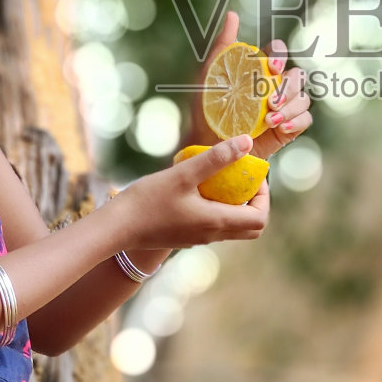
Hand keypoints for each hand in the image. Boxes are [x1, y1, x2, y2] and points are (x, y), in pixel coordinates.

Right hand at [110, 134, 269, 249]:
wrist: (116, 228)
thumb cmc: (148, 200)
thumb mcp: (184, 173)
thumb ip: (216, 158)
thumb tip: (247, 142)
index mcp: (216, 222)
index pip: (260, 219)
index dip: (264, 196)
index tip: (252, 174)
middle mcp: (212, 235)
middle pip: (251, 227)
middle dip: (255, 203)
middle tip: (242, 178)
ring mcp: (199, 238)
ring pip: (233, 227)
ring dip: (236, 205)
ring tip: (220, 179)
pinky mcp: (186, 236)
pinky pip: (214, 226)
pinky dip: (218, 209)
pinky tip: (198, 189)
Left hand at [190, 11, 313, 159]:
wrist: (210, 145)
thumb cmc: (209, 109)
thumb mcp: (211, 76)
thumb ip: (223, 46)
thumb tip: (232, 15)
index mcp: (260, 70)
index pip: (279, 52)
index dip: (280, 56)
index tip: (270, 67)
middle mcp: (276, 85)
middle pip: (297, 76)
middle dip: (288, 87)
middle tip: (270, 101)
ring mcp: (285, 107)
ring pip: (303, 98)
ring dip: (290, 107)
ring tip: (270, 120)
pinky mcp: (289, 127)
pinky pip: (305, 120)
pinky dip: (296, 122)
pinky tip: (280, 128)